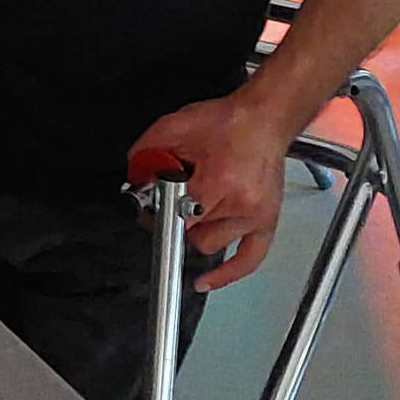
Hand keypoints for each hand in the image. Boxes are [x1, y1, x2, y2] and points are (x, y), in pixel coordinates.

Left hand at [127, 87, 288, 291]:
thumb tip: (133, 177)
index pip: (177, 214)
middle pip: (191, 232)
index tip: (150, 206)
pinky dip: (227, 274)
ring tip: (197, 207)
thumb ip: (146, 152)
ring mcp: (255, 217)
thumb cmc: (228, 121)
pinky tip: (206, 280)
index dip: (157, 211)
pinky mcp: (266, 223)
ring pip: (211, 245)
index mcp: (218, 180)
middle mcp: (240, 204)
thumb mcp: (175, 126)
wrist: (265, 118)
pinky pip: (249, 260)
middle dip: (177, 218)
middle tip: (173, 201)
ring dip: (197, 232)